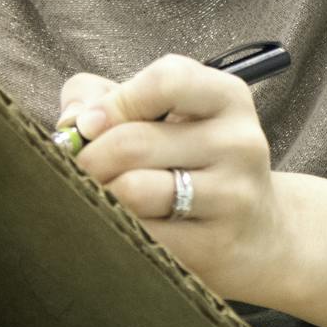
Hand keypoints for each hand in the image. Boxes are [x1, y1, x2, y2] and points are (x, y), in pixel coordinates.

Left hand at [57, 54, 289, 303]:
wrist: (258, 233)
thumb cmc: (191, 161)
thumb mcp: (164, 113)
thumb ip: (104, 96)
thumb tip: (69, 123)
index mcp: (226, 97)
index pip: (165, 81)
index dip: (113, 102)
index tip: (86, 125)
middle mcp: (239, 142)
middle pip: (134, 143)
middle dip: (87, 159)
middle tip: (73, 172)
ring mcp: (233, 196)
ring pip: (134, 191)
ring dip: (99, 196)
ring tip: (96, 198)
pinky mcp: (218, 245)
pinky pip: (143, 236)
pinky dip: (117, 230)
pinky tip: (119, 227)